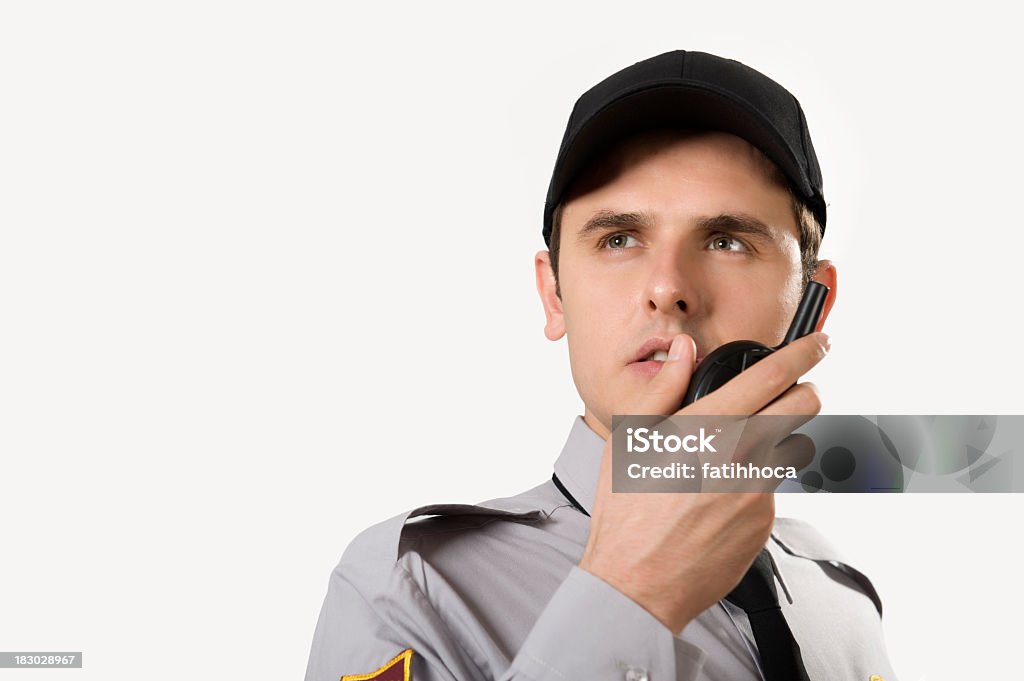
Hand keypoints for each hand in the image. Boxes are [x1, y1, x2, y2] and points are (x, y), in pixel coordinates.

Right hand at [578, 332, 828, 633]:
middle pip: (806, 407)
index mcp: (708, 425)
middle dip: (803, 393)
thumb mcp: (629, 438)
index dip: (805, 352)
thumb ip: (663, 388)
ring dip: (776, 443)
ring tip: (734, 458)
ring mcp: (759, 491)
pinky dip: (755, 486)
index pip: (774, 375)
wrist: (637, 581)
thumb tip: (684, 350)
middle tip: (786, 396)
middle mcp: (742, 454)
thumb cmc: (626, 510)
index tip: (819, 343)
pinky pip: (772, 491)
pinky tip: (718, 500)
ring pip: (791, 450)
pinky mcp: (765, 522)